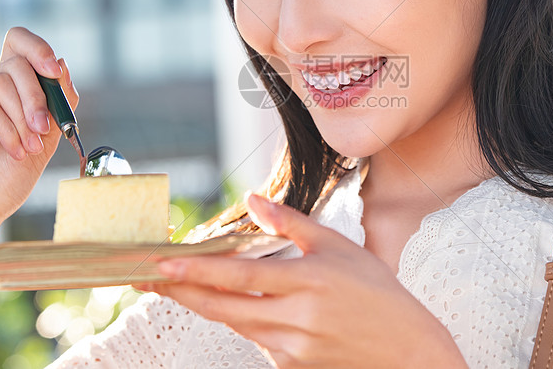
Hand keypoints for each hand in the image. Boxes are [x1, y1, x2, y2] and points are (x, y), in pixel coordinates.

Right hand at [0, 27, 76, 247]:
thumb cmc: (6, 180)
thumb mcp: (45, 141)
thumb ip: (57, 105)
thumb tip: (62, 64)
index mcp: (8, 88)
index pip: (18, 43)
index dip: (38, 48)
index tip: (55, 71)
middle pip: (16, 63)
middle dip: (39, 96)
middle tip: (45, 129)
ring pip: (0, 84)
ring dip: (24, 118)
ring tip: (29, 149)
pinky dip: (6, 130)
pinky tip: (14, 152)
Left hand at [144, 194, 467, 367]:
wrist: (407, 352)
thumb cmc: (378, 294)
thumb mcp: (339, 247)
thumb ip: (291, 223)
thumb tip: (252, 200)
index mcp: (308, 282)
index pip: (238, 275)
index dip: (196, 270)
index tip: (161, 263)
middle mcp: (296, 318)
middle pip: (222, 305)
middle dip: (179, 292)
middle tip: (145, 280)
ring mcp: (292, 348)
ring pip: (234, 323)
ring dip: (204, 304)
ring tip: (177, 285)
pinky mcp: (292, 367)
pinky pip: (256, 340)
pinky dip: (243, 320)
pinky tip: (242, 306)